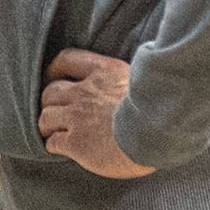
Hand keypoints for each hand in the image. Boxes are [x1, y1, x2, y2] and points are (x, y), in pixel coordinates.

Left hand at [38, 49, 155, 179]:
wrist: (159, 132)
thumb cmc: (163, 108)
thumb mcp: (144, 81)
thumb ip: (126, 79)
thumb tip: (128, 80)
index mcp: (105, 72)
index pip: (68, 60)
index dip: (56, 69)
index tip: (55, 77)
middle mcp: (86, 92)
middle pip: (51, 91)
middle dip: (50, 101)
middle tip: (56, 110)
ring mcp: (77, 117)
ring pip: (46, 117)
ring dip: (48, 125)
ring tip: (54, 132)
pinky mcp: (76, 142)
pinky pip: (53, 142)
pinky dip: (53, 145)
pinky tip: (61, 149)